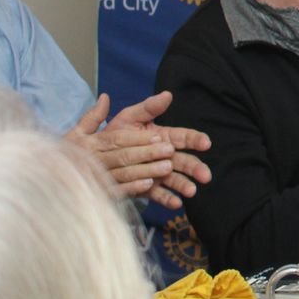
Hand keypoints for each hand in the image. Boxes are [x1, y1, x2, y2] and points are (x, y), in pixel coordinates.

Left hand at [67, 91, 213, 209]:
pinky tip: (176, 204)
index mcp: (162, 137)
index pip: (183, 137)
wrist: (93, 157)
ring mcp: (156, 173)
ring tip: (191, 192)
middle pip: (183, 160)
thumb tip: (168, 94)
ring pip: (174, 179)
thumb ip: (148, 107)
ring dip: (184, 185)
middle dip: (195, 167)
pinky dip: (167, 199)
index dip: (195, 140)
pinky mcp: (146, 188)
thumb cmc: (114, 134)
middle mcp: (163, 156)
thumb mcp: (128, 117)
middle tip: (205, 175)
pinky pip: (158, 194)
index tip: (206, 143)